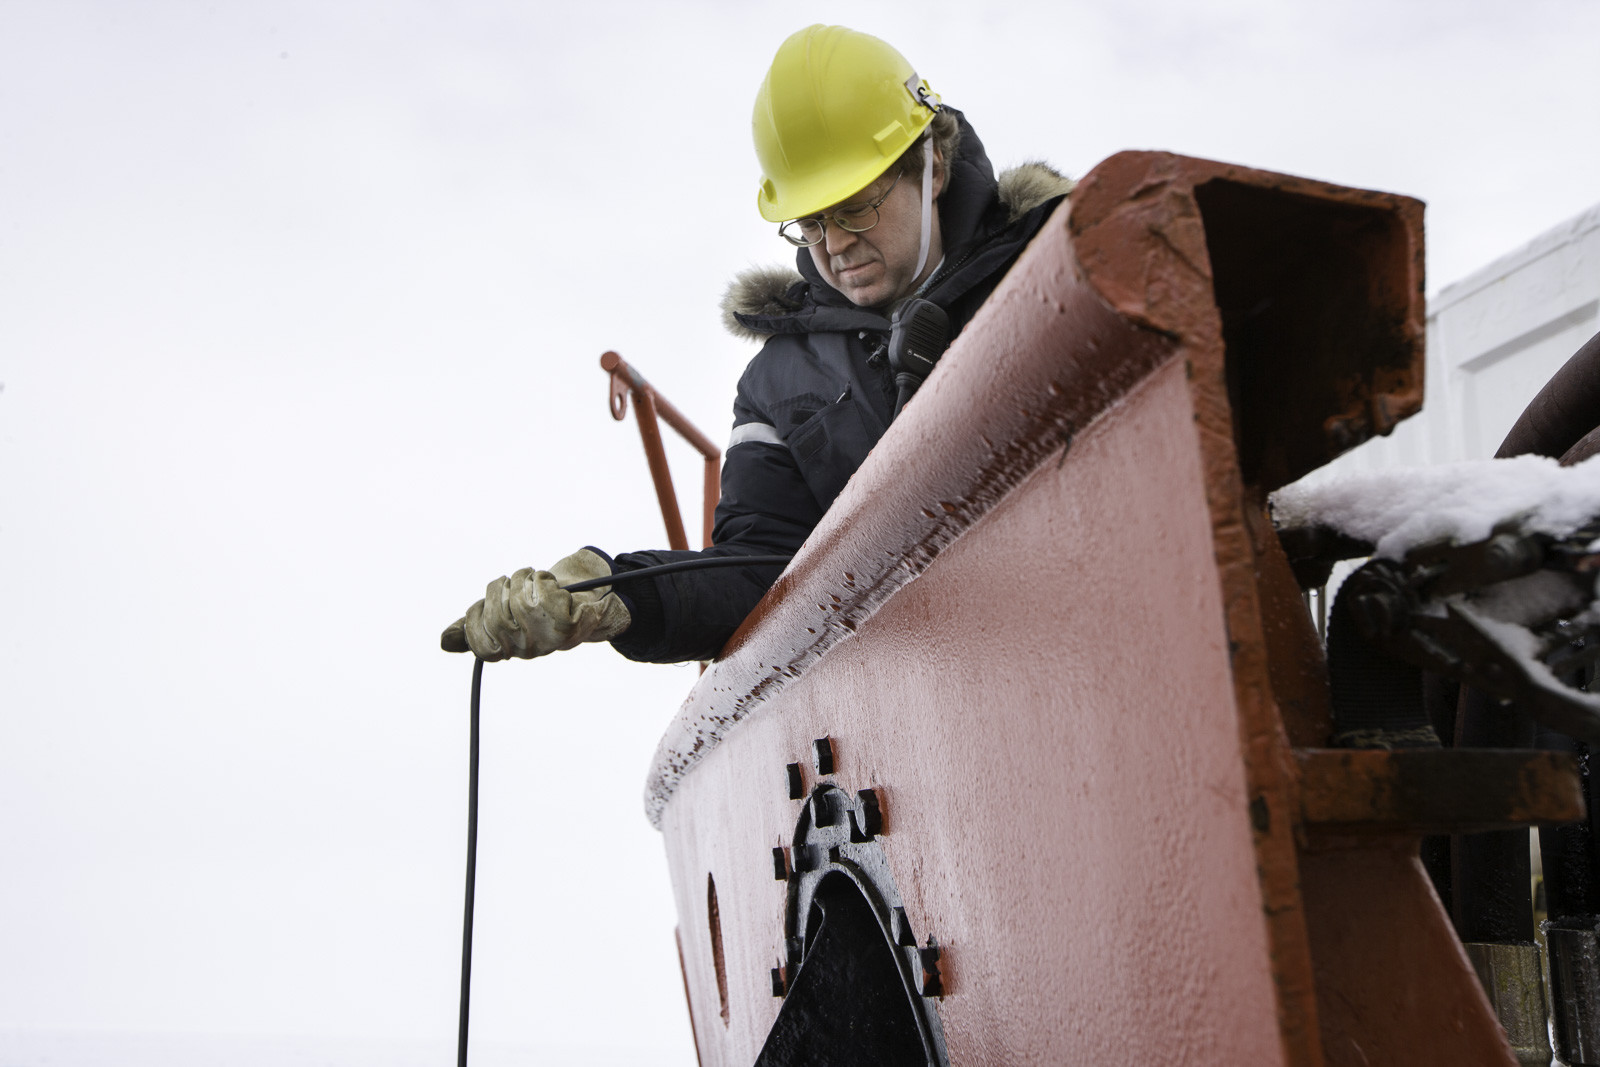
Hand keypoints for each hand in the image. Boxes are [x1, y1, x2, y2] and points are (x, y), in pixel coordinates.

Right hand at [440, 549, 631, 660]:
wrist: (592, 597)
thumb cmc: (545, 603)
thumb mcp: (508, 611)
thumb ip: (477, 625)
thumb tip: (443, 641)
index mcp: (511, 650)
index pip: (480, 645)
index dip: (476, 617)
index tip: (486, 600)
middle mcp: (529, 650)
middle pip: (496, 618)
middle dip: (500, 590)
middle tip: (513, 580)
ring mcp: (549, 639)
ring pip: (519, 602)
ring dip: (522, 579)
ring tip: (532, 578)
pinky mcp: (567, 624)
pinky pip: (541, 593)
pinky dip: (542, 578)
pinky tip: (550, 583)